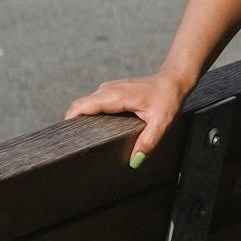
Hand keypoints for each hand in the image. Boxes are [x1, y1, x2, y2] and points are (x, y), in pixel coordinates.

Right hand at [63, 69, 188, 164]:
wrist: (175, 79)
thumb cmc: (169, 97)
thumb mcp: (162, 122)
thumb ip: (148, 141)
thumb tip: (134, 161)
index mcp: (115, 96)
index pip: (81, 106)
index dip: (69, 122)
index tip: (65, 139)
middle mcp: (108, 90)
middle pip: (79, 106)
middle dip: (73, 124)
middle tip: (74, 146)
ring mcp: (110, 89)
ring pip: (86, 104)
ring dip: (82, 119)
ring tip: (84, 140)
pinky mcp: (113, 91)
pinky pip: (94, 103)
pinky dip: (90, 114)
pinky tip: (96, 130)